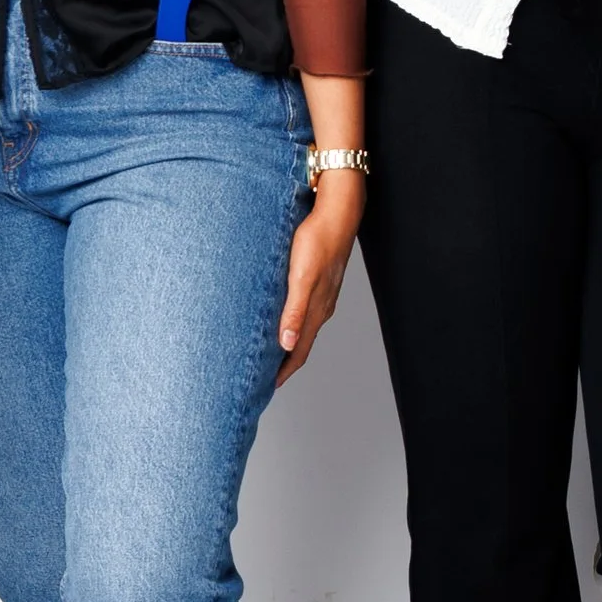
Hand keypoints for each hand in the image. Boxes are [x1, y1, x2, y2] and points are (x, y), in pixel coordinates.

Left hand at [274, 169, 362, 382]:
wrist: (337, 213)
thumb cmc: (317, 241)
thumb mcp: (302, 278)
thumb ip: (294, 312)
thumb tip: (286, 345)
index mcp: (317, 311)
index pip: (299, 351)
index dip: (284, 372)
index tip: (267, 387)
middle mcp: (321, 307)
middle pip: (301, 343)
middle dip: (284, 362)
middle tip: (264, 377)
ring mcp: (321, 294)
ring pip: (303, 326)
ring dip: (287, 342)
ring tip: (269, 351)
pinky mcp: (317, 280)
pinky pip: (303, 309)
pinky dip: (291, 321)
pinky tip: (280, 315)